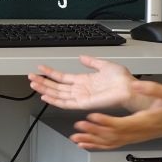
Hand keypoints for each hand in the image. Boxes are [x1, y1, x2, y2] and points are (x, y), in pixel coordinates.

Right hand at [28, 55, 143, 110]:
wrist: (129, 88)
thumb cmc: (122, 80)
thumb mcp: (104, 65)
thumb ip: (91, 62)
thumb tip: (82, 57)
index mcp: (84, 81)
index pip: (62, 78)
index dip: (50, 73)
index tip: (40, 68)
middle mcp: (80, 90)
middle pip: (57, 87)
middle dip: (43, 82)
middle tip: (31, 77)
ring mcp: (81, 97)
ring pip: (58, 94)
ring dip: (45, 89)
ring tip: (34, 84)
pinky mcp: (83, 103)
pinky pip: (65, 103)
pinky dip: (54, 99)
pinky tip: (45, 95)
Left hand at [68, 80, 161, 149]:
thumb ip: (152, 89)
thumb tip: (135, 85)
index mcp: (144, 121)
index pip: (121, 125)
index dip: (105, 122)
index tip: (91, 116)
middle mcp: (137, 132)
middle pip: (112, 136)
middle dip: (93, 132)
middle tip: (77, 127)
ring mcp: (134, 137)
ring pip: (110, 143)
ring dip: (92, 141)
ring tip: (76, 138)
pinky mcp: (132, 138)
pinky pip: (113, 145)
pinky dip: (98, 145)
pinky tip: (86, 144)